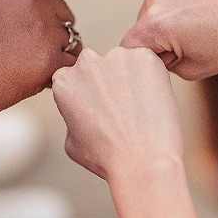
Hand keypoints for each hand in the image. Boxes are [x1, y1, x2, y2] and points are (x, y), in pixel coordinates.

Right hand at [0, 0, 80, 127]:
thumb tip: (30, 3)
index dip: (36, 21)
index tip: (15, 39)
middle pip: (63, 18)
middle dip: (49, 38)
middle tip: (20, 60)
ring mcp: (44, 29)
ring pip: (69, 44)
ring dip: (52, 59)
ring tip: (20, 73)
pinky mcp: (48, 61)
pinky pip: (68, 69)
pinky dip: (54, 79)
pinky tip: (27, 85)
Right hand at [52, 47, 200, 217]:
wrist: (142, 161)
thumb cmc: (109, 157)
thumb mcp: (71, 141)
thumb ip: (71, 115)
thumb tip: (80, 109)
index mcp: (64, 81)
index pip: (75, 77)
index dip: (89, 93)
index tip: (101, 107)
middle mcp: (87, 63)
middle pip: (98, 66)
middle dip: (108, 82)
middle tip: (122, 108)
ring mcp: (117, 56)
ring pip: (124, 62)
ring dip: (130, 77)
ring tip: (139, 107)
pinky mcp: (145, 57)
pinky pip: (148, 62)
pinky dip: (152, 77)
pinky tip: (153, 100)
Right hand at [121, 0, 217, 79]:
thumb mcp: (195, 69)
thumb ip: (162, 62)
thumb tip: (150, 51)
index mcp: (155, 23)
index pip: (130, 48)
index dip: (150, 58)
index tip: (173, 59)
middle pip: (142, 22)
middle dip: (162, 34)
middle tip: (198, 39)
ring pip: (156, 2)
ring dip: (171, 12)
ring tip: (207, 18)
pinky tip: (209, 0)